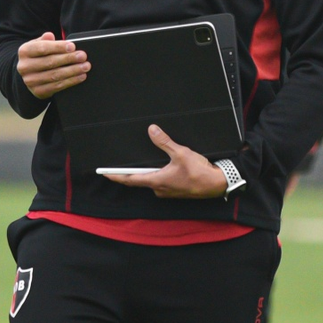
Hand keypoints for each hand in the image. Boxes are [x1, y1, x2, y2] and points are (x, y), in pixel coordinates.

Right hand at [17, 32, 89, 99]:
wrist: (30, 75)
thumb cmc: (38, 57)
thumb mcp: (38, 45)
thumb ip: (44, 40)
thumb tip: (50, 35)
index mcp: (24, 52)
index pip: (43, 48)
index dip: (58, 47)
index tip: (72, 46)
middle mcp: (25, 67)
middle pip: (50, 62)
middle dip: (69, 59)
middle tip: (82, 56)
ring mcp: (30, 81)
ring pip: (55, 75)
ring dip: (73, 71)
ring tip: (85, 66)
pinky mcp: (38, 91)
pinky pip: (57, 86)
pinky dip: (71, 81)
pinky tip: (80, 76)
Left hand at [102, 124, 225, 198]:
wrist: (217, 184)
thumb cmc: (199, 172)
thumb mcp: (180, 153)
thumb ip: (164, 142)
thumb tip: (152, 130)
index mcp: (157, 181)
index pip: (130, 179)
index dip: (116, 176)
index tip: (105, 174)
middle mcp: (159, 189)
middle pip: (139, 180)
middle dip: (129, 173)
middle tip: (118, 166)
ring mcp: (167, 191)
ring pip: (150, 180)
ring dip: (145, 173)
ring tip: (139, 163)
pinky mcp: (175, 190)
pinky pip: (160, 182)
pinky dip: (156, 174)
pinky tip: (159, 166)